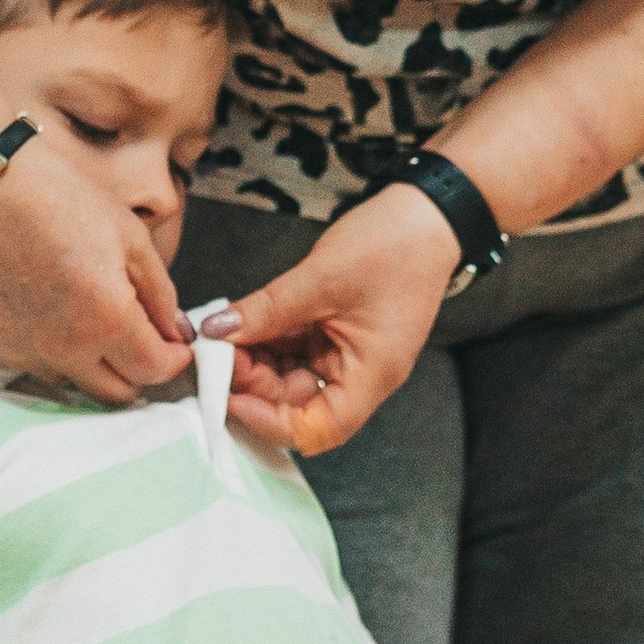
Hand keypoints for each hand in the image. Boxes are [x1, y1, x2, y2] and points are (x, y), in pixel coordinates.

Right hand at [0, 140, 192, 404]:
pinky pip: (40, 364)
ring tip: (89, 314)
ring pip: (78, 382)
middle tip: (141, 337)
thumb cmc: (60, 201)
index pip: (154, 370)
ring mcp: (27, 352)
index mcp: (106, 318)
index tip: (175, 345)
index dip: (173, 359)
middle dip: (138, 369)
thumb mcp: (131, 238)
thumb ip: (161, 296)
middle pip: (118, 393)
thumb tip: (175, 333)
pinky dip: (55, 348)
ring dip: (94, 362)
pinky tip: (52, 307)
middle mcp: (65, 347)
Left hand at [205, 185, 461, 455]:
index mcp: (372, 373)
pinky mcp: (339, 335)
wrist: (427, 213)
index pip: (319, 429)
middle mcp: (362, 373)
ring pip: (292, 377)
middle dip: (254, 383)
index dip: (270, 422)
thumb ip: (266, 310)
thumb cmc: (394, 245)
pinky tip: (244, 324)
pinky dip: (269, 341)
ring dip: (257, 361)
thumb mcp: (320, 278)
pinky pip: (297, 351)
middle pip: (298, 403)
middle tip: (217, 353)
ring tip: (226, 335)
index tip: (230, 396)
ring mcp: (349, 355)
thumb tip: (217, 331)